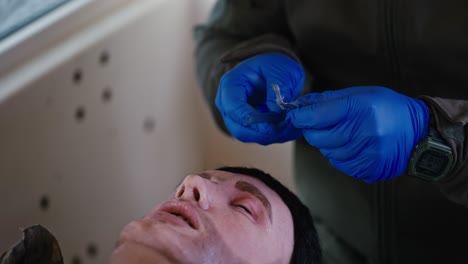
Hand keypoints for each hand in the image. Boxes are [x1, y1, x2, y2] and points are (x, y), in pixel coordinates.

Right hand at [216, 53, 303, 144]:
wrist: (273, 70)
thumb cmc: (274, 65)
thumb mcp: (282, 69)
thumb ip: (280, 87)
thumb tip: (276, 111)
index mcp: (230, 84)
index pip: (234, 109)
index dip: (253, 121)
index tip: (275, 127)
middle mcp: (227, 103)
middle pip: (239, 128)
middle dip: (264, 133)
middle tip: (286, 129)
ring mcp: (235, 116)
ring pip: (249, 136)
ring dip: (271, 135)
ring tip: (291, 126)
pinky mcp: (246, 126)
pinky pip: (257, 136)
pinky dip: (274, 135)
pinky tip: (289, 128)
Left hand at [287, 86, 428, 181]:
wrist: (419, 134)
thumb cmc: (388, 109)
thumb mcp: (361, 94)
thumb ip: (328, 99)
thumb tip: (300, 104)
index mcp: (359, 109)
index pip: (316, 116)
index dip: (300, 117)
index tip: (294, 116)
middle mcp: (362, 132)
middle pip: (317, 137)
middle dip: (313, 131)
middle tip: (321, 124)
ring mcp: (365, 154)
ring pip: (327, 152)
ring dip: (328, 144)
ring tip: (346, 134)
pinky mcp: (367, 169)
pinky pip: (339, 163)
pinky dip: (340, 155)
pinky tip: (353, 146)